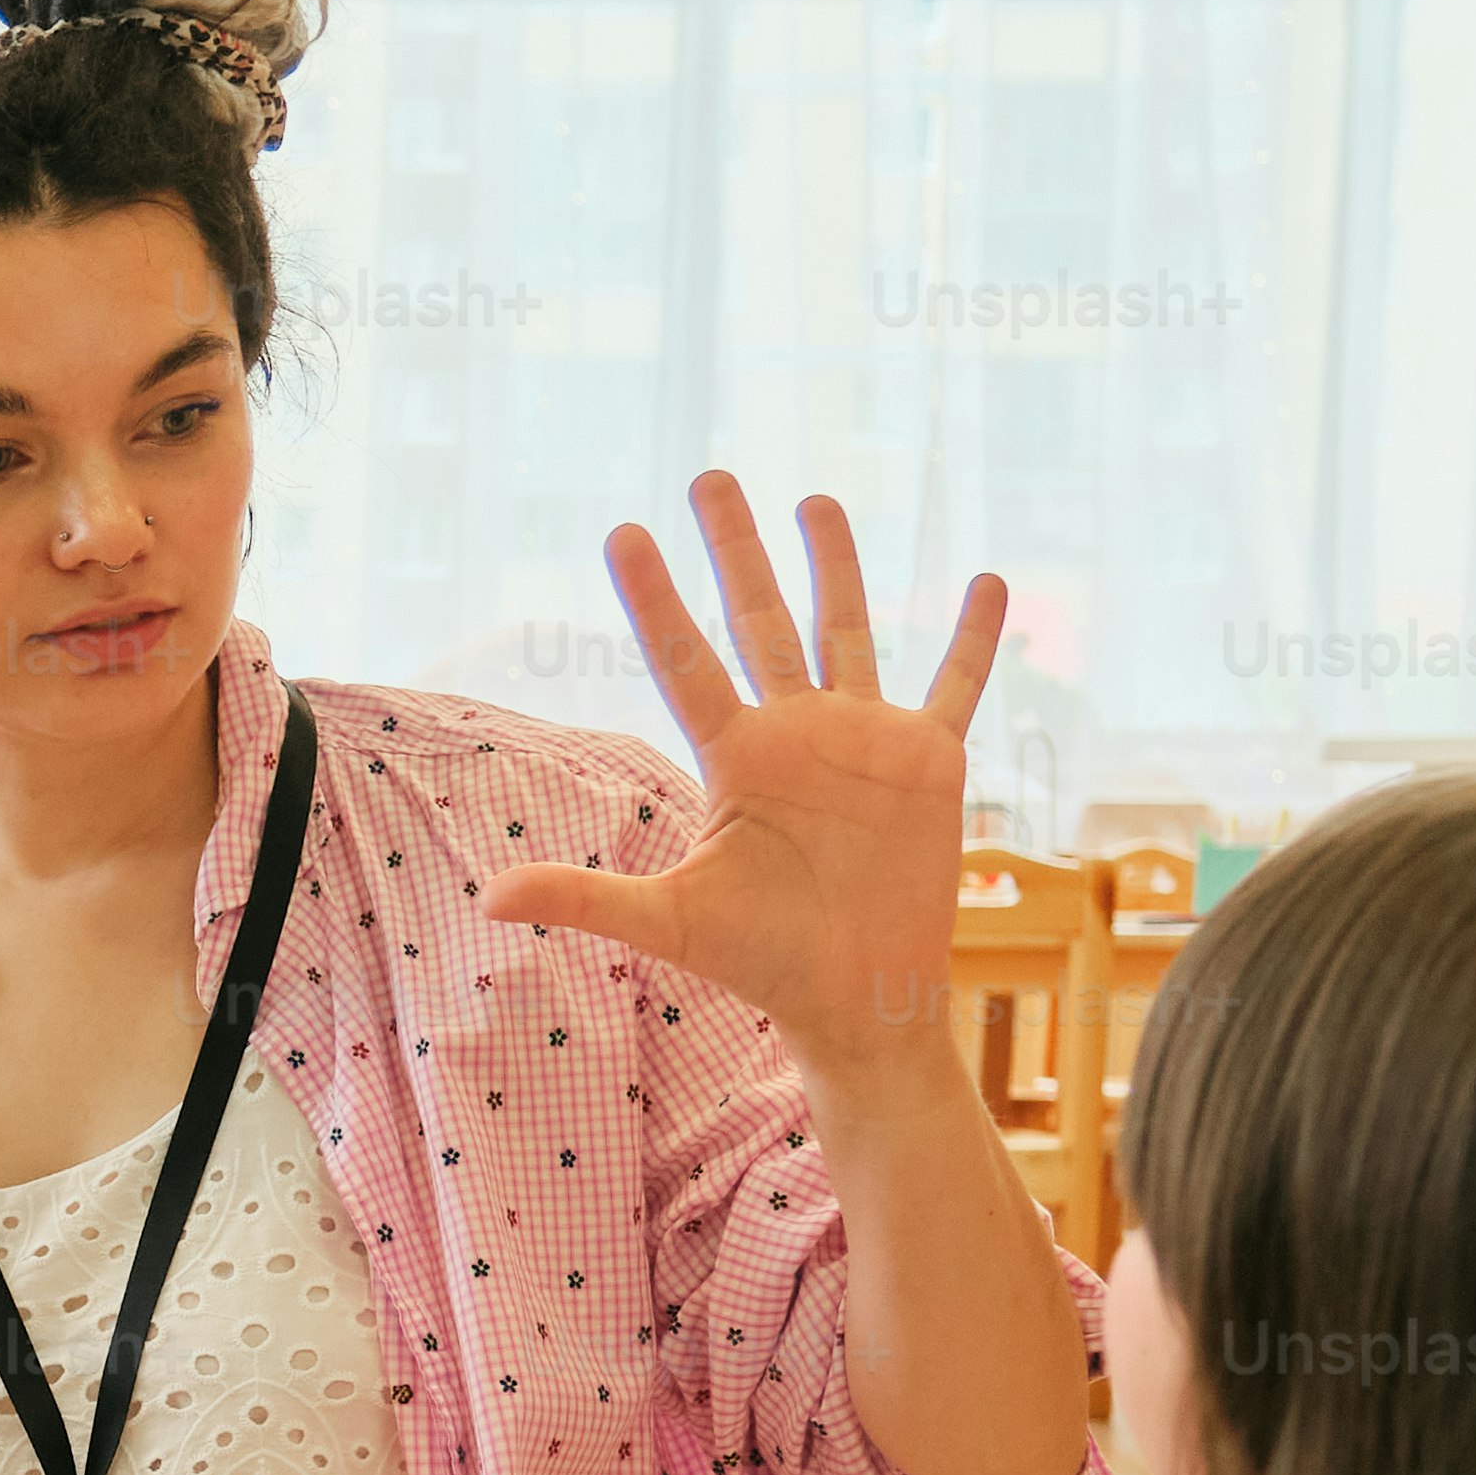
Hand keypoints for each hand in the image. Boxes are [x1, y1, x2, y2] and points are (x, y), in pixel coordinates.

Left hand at [492, 476, 1013, 1080]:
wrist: (855, 997)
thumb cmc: (763, 962)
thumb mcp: (670, 924)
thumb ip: (586, 899)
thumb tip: (487, 899)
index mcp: (735, 756)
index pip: (684, 660)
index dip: (654, 600)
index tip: (624, 533)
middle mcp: (795, 732)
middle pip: (758, 619)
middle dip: (734, 550)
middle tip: (709, 477)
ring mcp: (864, 739)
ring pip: (844, 630)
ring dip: (834, 567)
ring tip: (814, 500)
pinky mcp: (930, 760)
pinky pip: (956, 685)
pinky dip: (974, 638)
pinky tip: (988, 581)